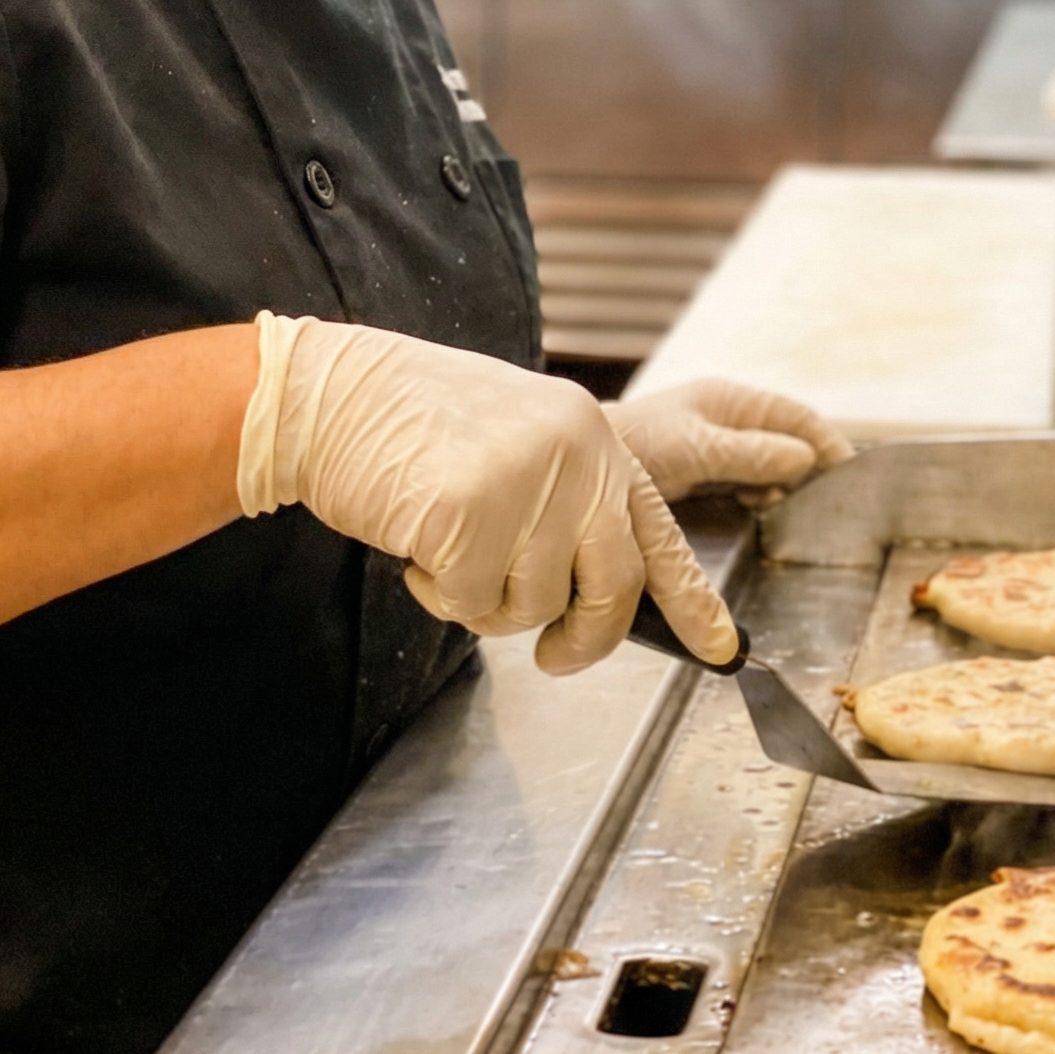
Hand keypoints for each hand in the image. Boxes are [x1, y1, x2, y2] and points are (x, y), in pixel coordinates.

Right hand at [237, 314, 736, 675]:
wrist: (332, 394)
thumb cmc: (417, 426)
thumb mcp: (521, 444)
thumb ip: (570, 503)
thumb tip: (594, 591)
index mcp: (596, 437)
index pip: (660, 531)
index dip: (693, 599)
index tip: (722, 648)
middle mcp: (576, 456)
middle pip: (612, 587)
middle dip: (585, 639)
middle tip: (555, 659)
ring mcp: (526, 484)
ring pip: (534, 606)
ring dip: (486, 601)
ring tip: (448, 546)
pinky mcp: (469, 517)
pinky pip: (470, 604)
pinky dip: (438, 594)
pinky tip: (416, 545)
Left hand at [604, 377, 853, 500]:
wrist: (577, 473)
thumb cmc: (635, 447)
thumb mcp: (698, 448)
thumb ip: (752, 454)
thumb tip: (806, 458)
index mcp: (728, 400)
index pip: (796, 416)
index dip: (826, 442)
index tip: (848, 475)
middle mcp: (726, 421)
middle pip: (787, 444)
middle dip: (805, 472)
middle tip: (813, 502)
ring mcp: (713, 451)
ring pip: (768, 471)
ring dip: (780, 491)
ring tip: (776, 508)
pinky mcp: (701, 479)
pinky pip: (745, 489)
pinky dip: (757, 501)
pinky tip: (754, 513)